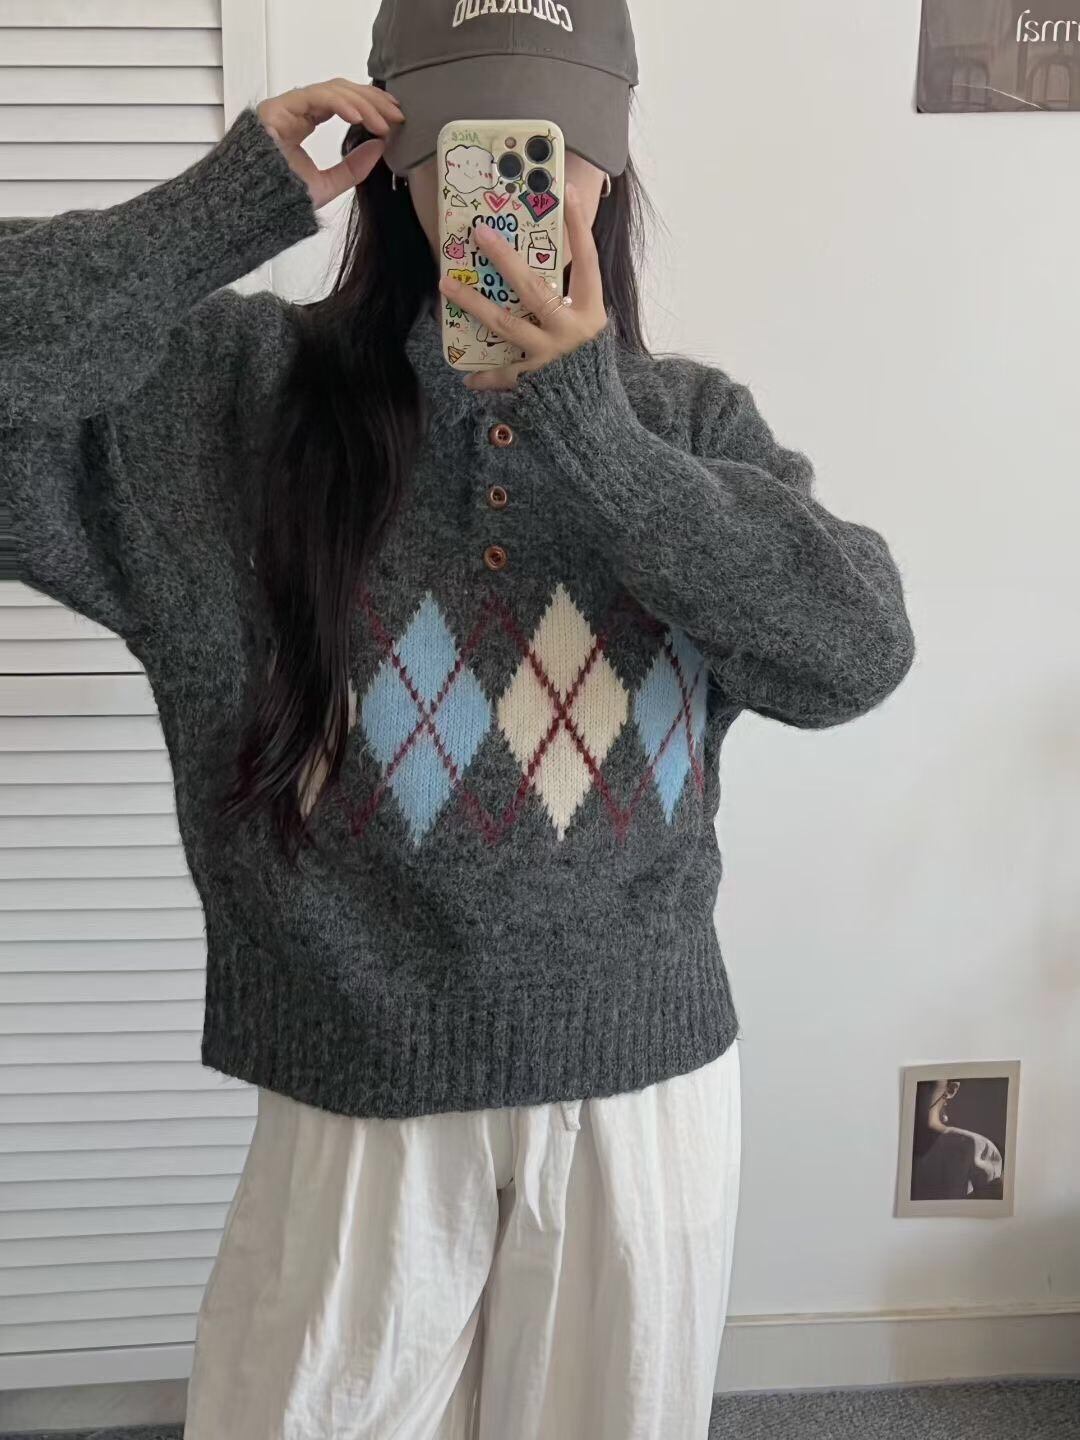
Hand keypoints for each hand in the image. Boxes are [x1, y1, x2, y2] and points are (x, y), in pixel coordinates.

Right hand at [257, 80, 402, 210]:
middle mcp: (297, 110)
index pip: (344, 102)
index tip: (395, 118)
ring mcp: (286, 107)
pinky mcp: (277, 108)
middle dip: (372, 100)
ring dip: (362, 104)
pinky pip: (314, 96)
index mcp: (306, 122)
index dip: (371, 105)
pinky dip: (340, 104)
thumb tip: (380, 146)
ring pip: (332, 90)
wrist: (252, 207)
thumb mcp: (328, 185)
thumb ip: (353, 168)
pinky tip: (359, 118)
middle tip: (397, 116)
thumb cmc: (281, 198)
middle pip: (341, 90)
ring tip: (382, 123)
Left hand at [438, 185, 607, 391]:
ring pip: (506, 323)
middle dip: (504, 258)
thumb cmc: (589, 360)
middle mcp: (571, 329)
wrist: (595, 412)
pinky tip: (467, 376)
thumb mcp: (588, 323)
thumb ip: (570, 296)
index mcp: (591, 309)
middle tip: (480, 233)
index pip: (587, 260)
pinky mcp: (534, 379)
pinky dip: (485, 377)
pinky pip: (503, 374)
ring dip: (474, 303)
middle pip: (533, 288)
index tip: (564, 192)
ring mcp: (551, 354)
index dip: (578, 226)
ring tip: (446, 285)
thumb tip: (534, 261)